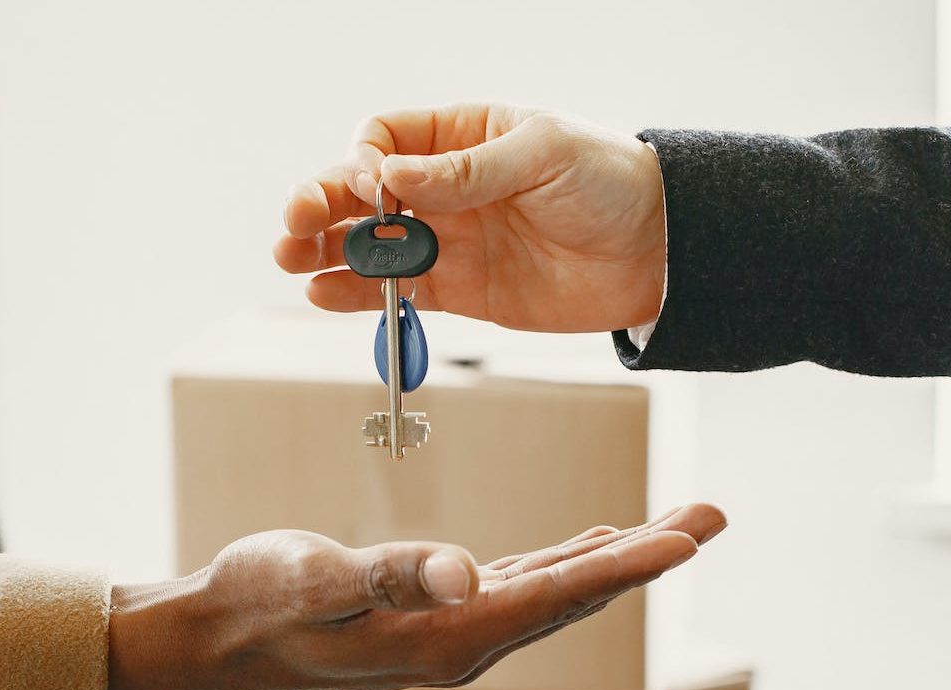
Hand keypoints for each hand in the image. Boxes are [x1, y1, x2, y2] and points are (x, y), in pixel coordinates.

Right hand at [106, 505, 724, 689]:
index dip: (628, 562)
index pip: (559, 593)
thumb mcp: (318, 578)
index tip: (689, 536)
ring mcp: (455, 633)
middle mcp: (466, 642)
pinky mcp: (438, 615)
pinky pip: (525, 587)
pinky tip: (589, 541)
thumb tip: (468, 574)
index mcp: (449, 637)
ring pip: (558, 588)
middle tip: (713, 516)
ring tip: (676, 525)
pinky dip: (568, 561)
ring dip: (617, 555)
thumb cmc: (259, 601)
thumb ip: (391, 575)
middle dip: (647, 553)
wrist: (219, 635)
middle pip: (577, 592)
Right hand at [275, 103, 666, 332]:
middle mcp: (447, 187)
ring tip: (291, 260)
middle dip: (322, 204)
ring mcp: (451, 239)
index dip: (365, 159)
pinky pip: (398, 291)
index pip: (385, 137)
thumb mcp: (542, 156)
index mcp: (463, 134)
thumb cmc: (611, 182)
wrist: (659, 252)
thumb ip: (467, 170)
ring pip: (371, 244)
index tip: (372, 185)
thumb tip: (391, 174)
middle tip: (293, 225)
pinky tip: (324, 293)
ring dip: (327, 251)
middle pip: (362, 191)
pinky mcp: (462, 291)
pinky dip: (359, 295)